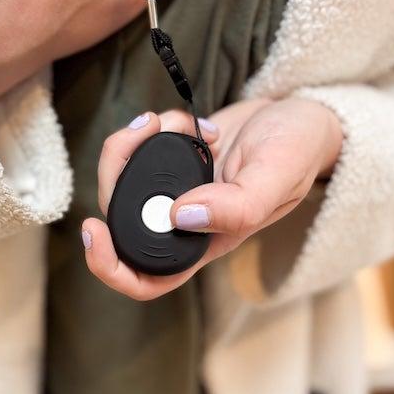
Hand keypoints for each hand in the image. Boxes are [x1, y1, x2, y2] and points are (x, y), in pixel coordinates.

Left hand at [82, 98, 343, 300]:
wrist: (300, 114)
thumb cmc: (298, 151)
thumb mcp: (278, 177)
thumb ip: (237, 205)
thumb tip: (178, 216)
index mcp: (206, 243)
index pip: (146, 278)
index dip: (110, 266)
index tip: (93, 230)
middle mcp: (183, 223)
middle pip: (121, 219)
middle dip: (116, 172)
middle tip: (139, 132)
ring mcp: (174, 191)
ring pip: (123, 181)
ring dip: (133, 144)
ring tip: (168, 121)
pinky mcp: (170, 162)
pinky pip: (138, 151)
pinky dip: (151, 128)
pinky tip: (184, 121)